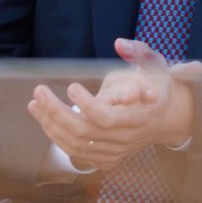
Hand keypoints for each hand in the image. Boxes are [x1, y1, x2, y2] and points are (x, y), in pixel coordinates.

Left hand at [27, 39, 201, 170]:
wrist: (166, 119)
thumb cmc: (156, 86)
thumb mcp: (154, 65)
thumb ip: (138, 52)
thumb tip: (119, 43)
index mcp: (141, 115)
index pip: (107, 117)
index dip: (86, 105)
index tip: (71, 86)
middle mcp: (128, 137)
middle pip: (85, 131)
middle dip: (57, 112)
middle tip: (40, 92)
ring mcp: (117, 151)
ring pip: (77, 144)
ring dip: (51, 124)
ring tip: (36, 103)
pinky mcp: (108, 159)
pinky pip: (77, 152)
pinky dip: (58, 137)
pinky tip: (46, 120)